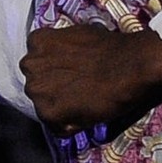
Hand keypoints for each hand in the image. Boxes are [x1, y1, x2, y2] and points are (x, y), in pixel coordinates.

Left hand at [20, 24, 161, 133]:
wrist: (132, 66)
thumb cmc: (113, 48)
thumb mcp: (79, 35)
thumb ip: (63, 47)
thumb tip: (66, 56)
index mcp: (37, 42)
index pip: (38, 63)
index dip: (56, 72)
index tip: (73, 75)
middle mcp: (30, 65)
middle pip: (38, 85)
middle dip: (55, 90)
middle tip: (80, 90)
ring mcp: (36, 90)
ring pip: (45, 106)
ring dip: (62, 108)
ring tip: (86, 101)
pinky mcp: (48, 112)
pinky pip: (56, 127)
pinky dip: (71, 125)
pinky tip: (88, 114)